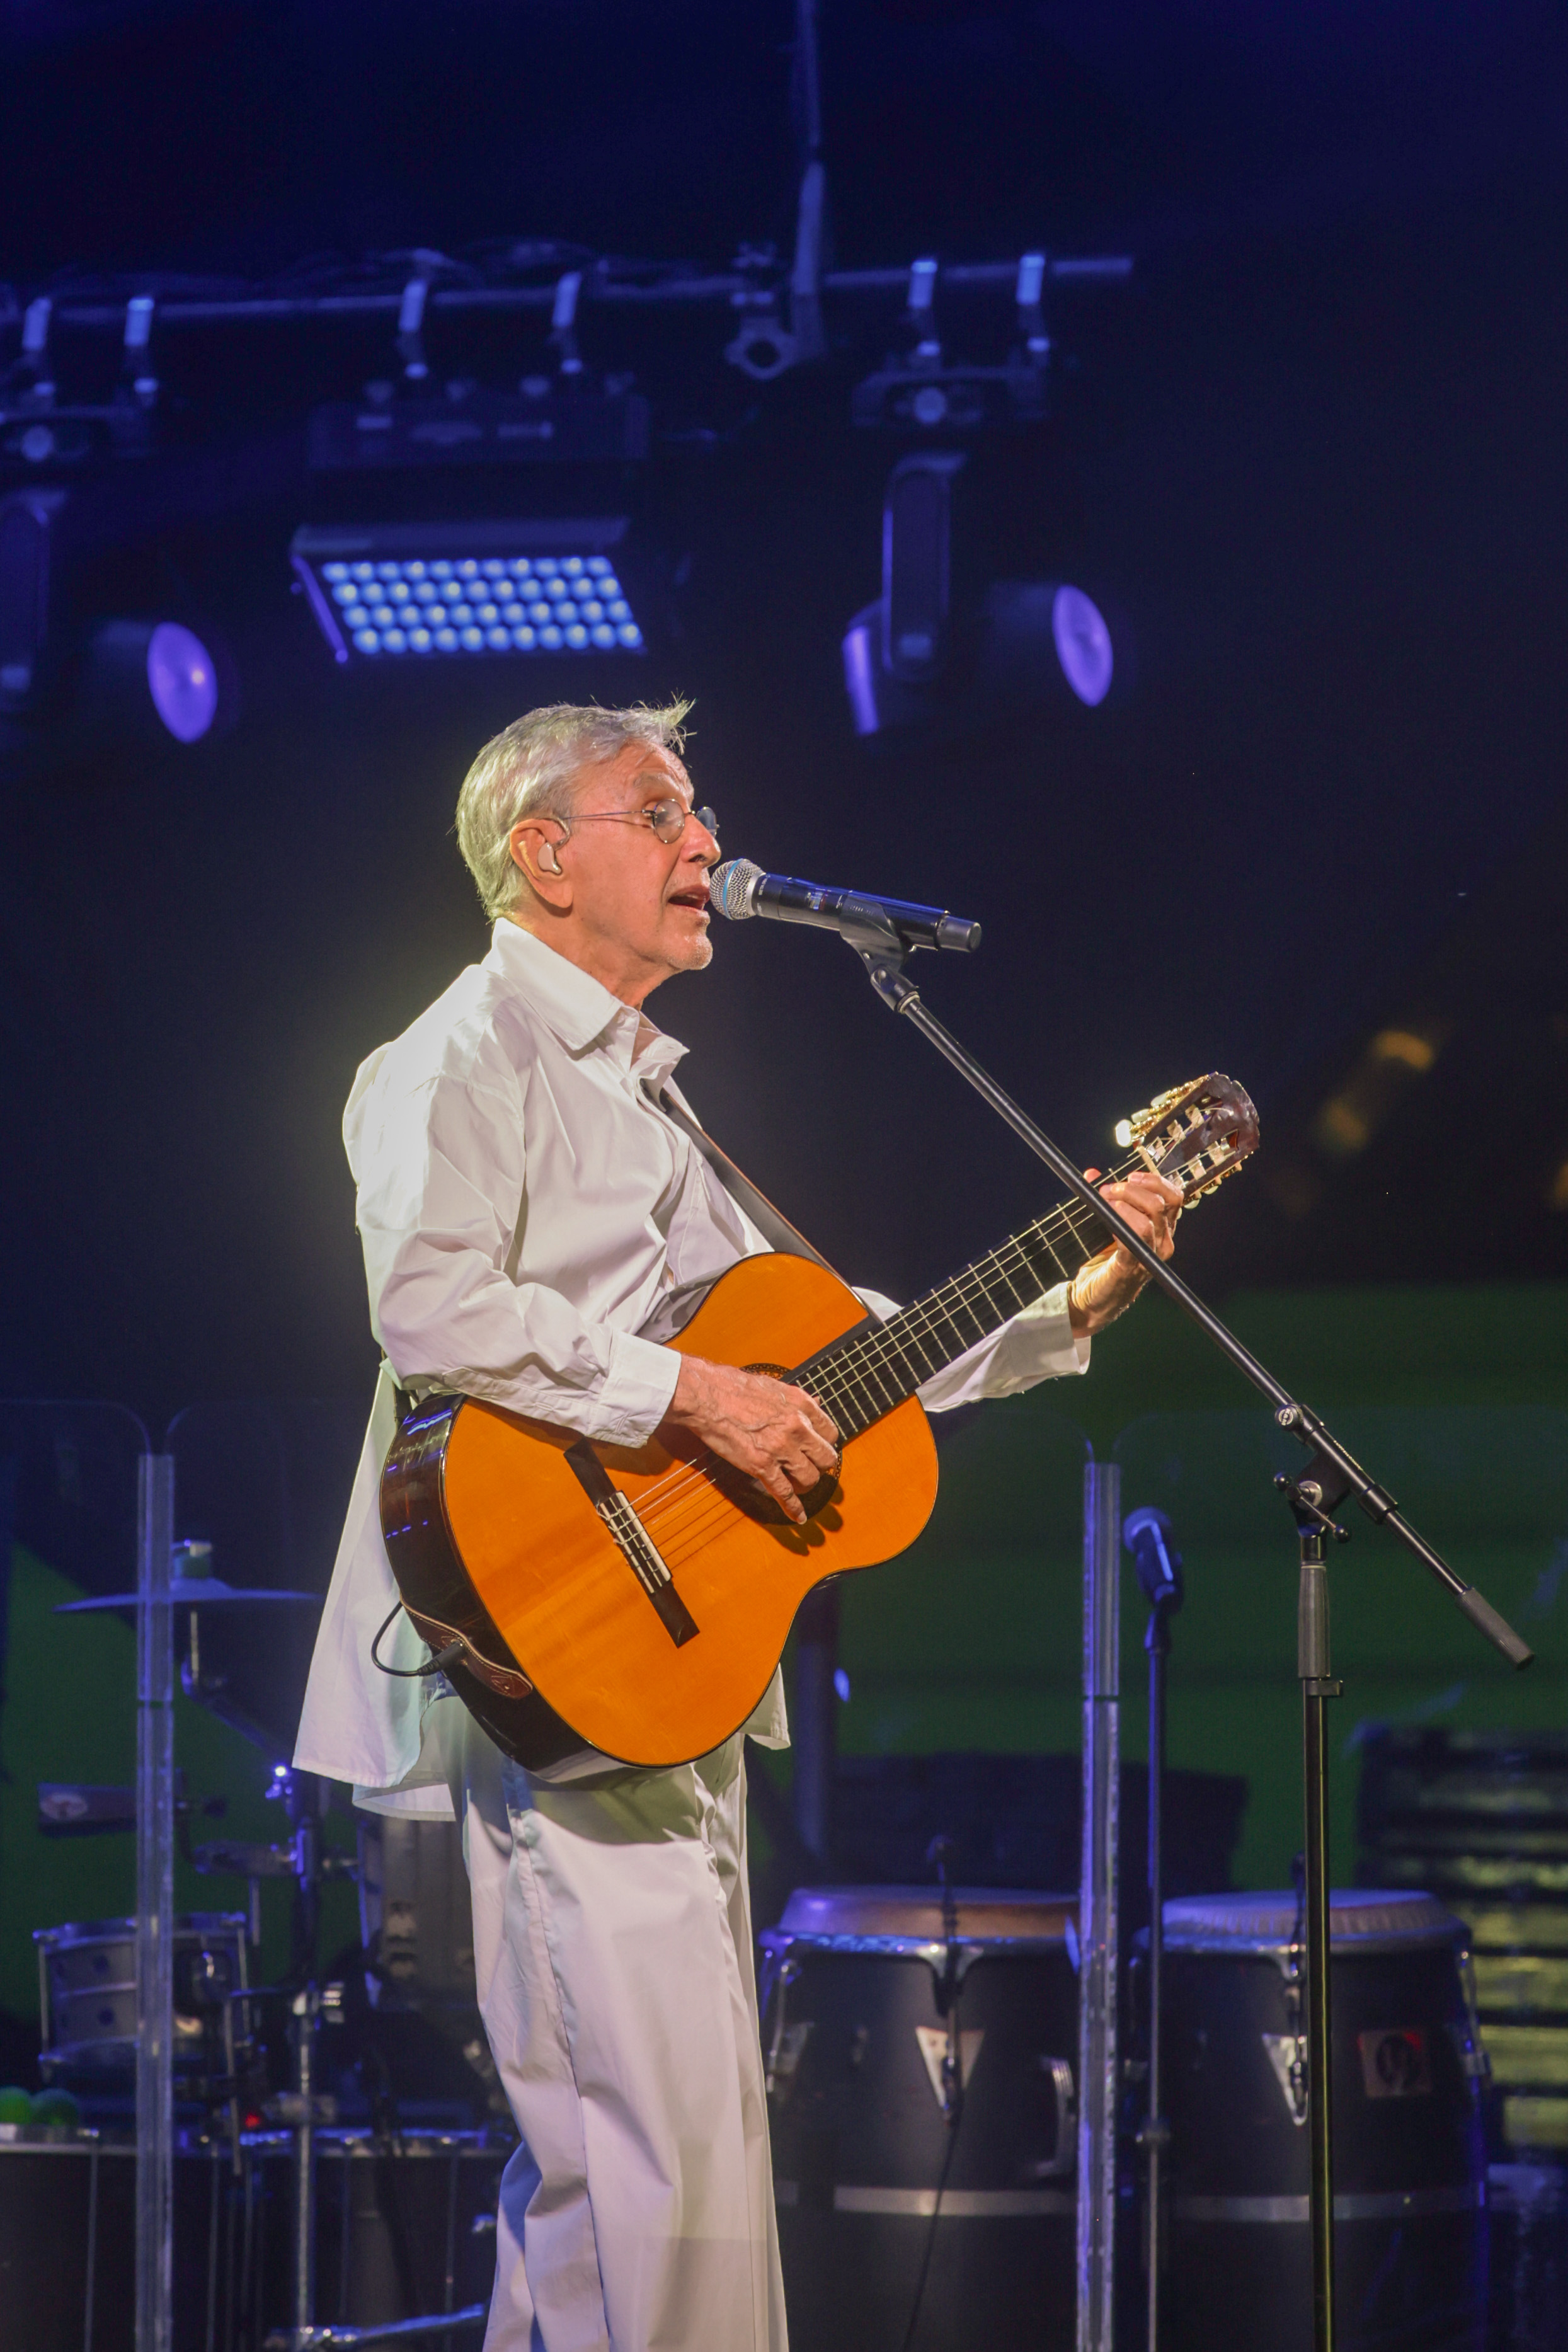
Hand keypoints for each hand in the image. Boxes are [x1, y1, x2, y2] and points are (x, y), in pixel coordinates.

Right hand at [659, 1356, 839, 1525]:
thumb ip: (793, 1399)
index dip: (823, 1444)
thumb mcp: (773, 1385)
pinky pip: (784, 1493)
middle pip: (826, 1458)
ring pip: (810, 1478)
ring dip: (805, 1484)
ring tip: (797, 1485)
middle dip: (819, 1465)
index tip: (817, 1448)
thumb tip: (811, 1403)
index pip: (830, 1433)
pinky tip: (798, 1516)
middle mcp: (797, 1427)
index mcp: (801, 1404)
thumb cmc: (731, 1386)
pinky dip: (793, 1508)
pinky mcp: (762, 1466)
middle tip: (810, 1467)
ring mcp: (780, 1448)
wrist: (706, 1395)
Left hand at [1067, 1168, 1184, 1337]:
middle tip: (1108, 1189)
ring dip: (1125, 1202)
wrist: (1092, 1296)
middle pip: (1161, 1203)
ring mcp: (1152, 1255)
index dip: (1154, 1181)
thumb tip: (1091, 1174)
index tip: (1130, 1177)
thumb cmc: (1103, 1259)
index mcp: (1163, 1228)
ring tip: (1104, 1200)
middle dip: (1133, 1190)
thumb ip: (1103, 1198)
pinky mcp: (1134, 1265)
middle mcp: (1164, 1241)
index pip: (1173, 1197)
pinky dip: (1121, 1220)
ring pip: (1150, 1218)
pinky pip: (1134, 1236)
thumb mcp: (1107, 1223)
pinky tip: (1108, 1215)